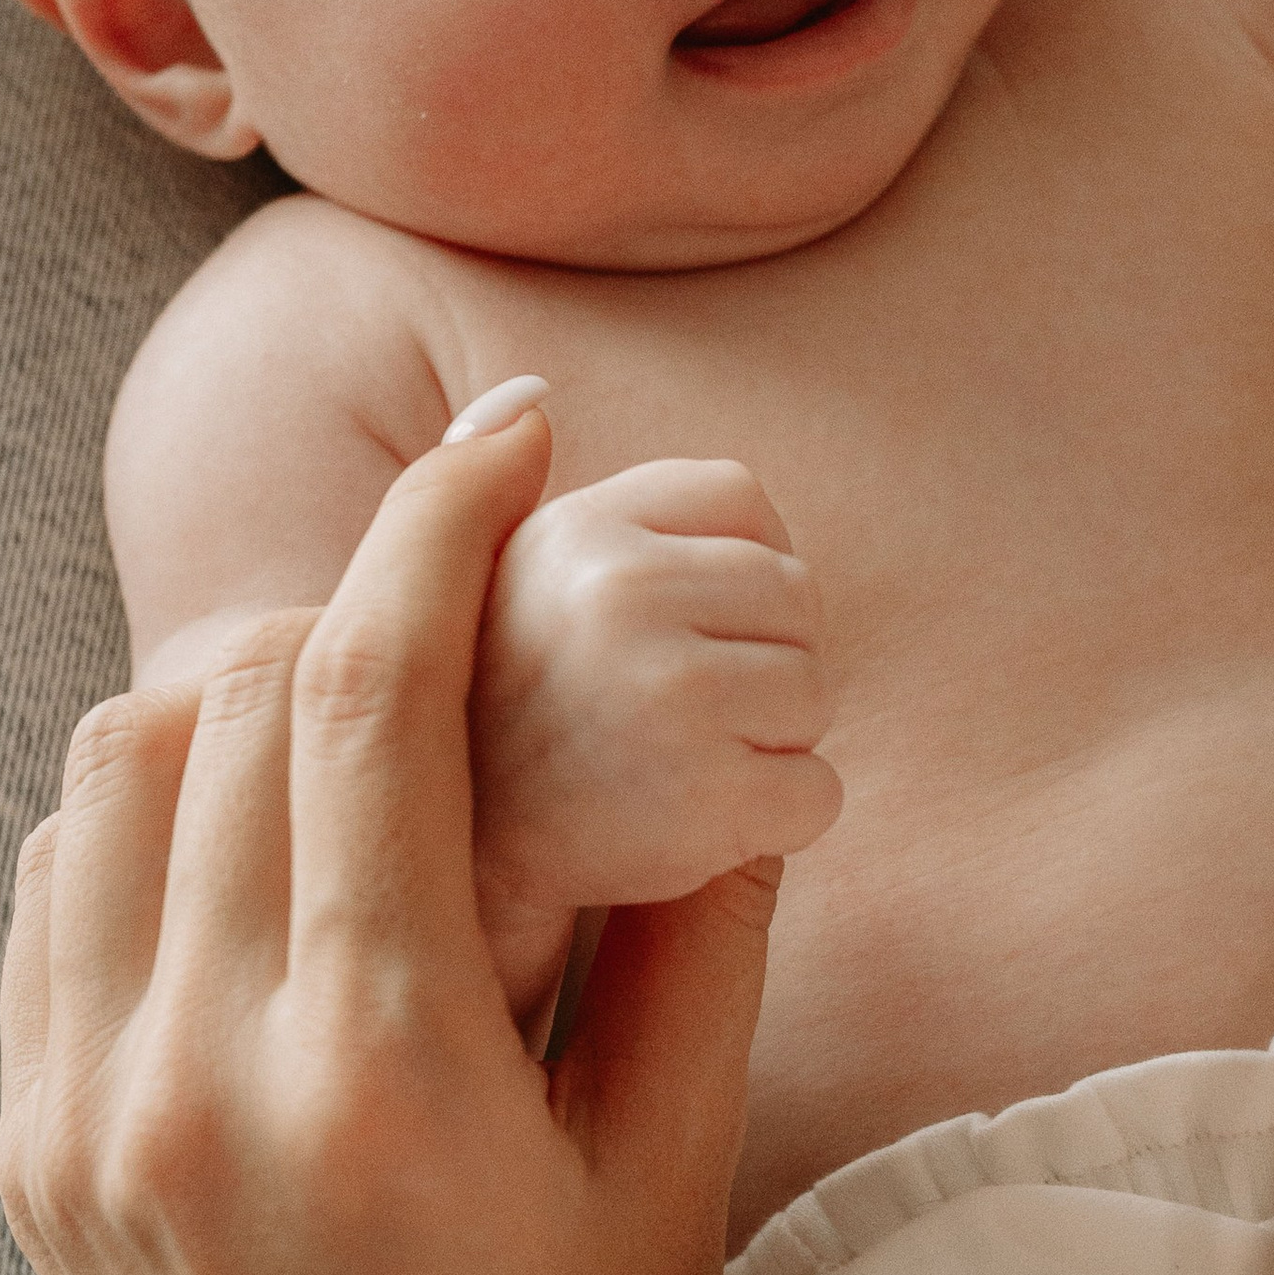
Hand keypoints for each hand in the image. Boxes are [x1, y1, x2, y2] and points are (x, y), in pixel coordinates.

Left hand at [0, 408, 780, 1274]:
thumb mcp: (672, 1185)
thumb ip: (700, 944)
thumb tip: (730, 747)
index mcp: (379, 1074)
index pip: (366, 697)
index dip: (438, 523)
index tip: (508, 432)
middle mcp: (195, 1079)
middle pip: (224, 702)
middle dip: (351, 596)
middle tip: (463, 597)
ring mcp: (86, 1126)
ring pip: (110, 778)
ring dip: (234, 697)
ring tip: (355, 722)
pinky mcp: (33, 1168)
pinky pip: (54, 901)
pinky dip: (144, 818)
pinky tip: (253, 848)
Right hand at [470, 455, 840, 972]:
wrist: (452, 871)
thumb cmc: (498, 716)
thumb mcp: (497, 578)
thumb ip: (527, 494)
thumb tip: (524, 403)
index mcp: (581, 529)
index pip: (743, 497)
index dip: (738, 568)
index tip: (684, 627)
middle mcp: (622, 595)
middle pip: (797, 597)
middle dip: (761, 660)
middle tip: (677, 716)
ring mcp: (671, 696)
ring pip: (816, 692)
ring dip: (773, 740)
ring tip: (678, 766)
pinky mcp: (710, 798)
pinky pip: (821, 793)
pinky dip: (784, 820)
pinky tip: (701, 826)